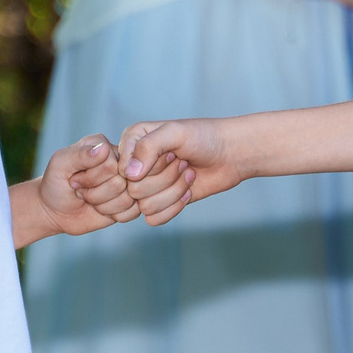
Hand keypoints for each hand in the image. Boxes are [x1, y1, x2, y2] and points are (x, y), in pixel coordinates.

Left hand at [39, 135, 136, 233]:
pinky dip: (113, 215)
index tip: (74, 177)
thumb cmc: (55, 184)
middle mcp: (118, 160)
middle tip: (80, 190)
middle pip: (120, 182)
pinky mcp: (130, 200)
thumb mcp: (59, 165)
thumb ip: (79, 155)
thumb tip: (103, 148)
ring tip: (89, 199)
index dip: (90, 178)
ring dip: (102, 205)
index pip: (110, 164)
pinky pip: (133, 211)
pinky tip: (101, 209)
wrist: (55, 211)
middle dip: (95, 193)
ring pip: (127, 198)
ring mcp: (126, 180)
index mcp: (102, 145)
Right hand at [118, 118, 242, 224]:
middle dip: (166, 178)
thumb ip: (149, 147)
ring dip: (174, 191)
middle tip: (182, 162)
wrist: (230, 155)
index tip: (172, 153)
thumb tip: (129, 175)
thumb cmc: (204, 137)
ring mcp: (147, 185)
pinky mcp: (160, 203)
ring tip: (187, 173)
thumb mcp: (176, 133)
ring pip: (145, 206)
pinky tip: (187, 190)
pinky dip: (174, 207)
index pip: (123, 169)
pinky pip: (154, 219)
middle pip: (135, 190)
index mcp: (132, 142)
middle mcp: (135, 165)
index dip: (150, 167)